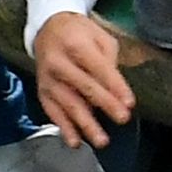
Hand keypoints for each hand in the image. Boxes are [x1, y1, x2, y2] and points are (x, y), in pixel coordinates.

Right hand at [34, 12, 133, 148]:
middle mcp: (59, 62)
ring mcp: (48, 79)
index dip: (115, 86)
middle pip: (84, 86)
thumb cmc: (78, 33)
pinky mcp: (42, 92)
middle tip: (122, 118)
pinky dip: (64, 128)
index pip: (99, 67)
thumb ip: (109, 60)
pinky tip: (75, 141)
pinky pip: (53, 112)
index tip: (129, 102)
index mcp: (76, 44)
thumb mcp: (99, 36)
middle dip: (105, 103)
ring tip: (101, 140)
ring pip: (68, 103)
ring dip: (86, 124)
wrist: (47, 29)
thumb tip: (116, 89)